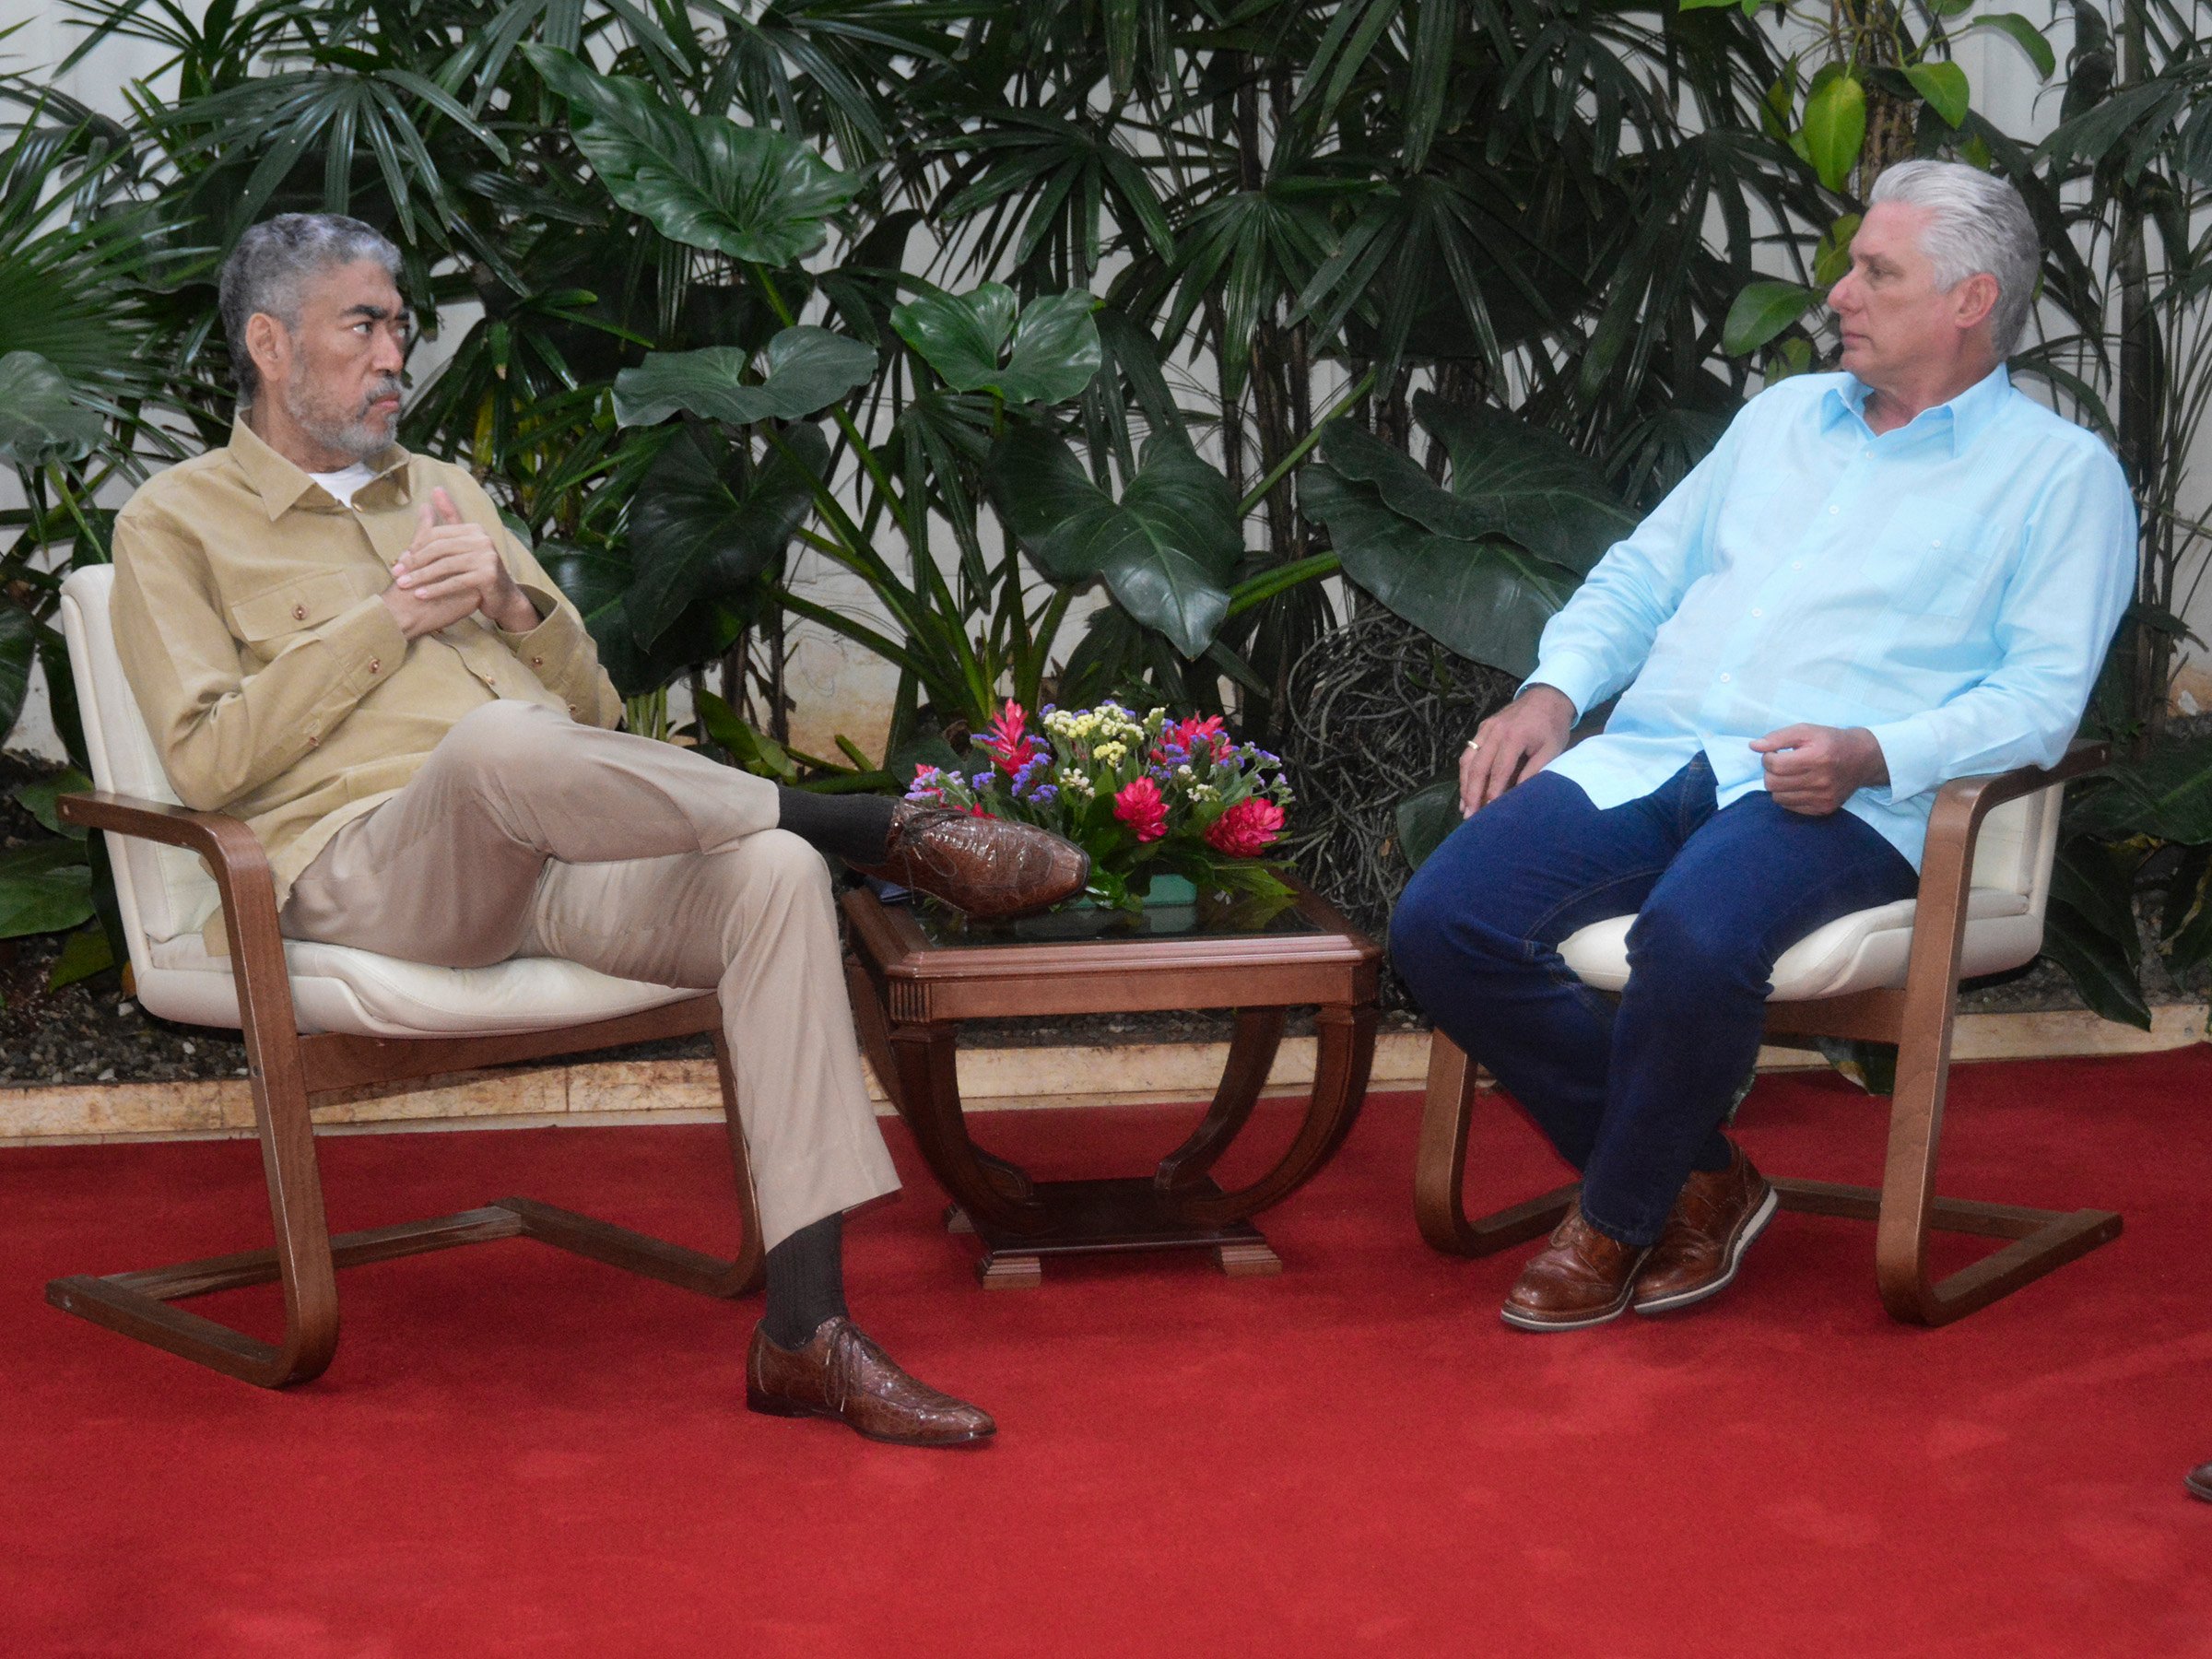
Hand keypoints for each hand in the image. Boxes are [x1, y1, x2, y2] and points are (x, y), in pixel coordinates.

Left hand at [381, 487, 537, 638]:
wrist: (505, 599)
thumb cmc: (478, 573)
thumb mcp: (462, 546)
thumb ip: (449, 518)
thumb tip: (436, 489)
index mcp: (474, 529)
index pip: (437, 534)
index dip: (416, 547)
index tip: (399, 561)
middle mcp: (483, 539)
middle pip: (439, 548)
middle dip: (415, 562)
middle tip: (397, 574)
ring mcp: (487, 557)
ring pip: (445, 565)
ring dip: (422, 577)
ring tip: (404, 586)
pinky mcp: (488, 575)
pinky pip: (455, 582)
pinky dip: (436, 589)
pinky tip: (421, 595)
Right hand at [1460, 685, 1574, 815]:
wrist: (1547, 696)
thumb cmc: (1552, 726)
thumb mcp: (1551, 750)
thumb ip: (1534, 771)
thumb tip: (1517, 795)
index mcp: (1514, 737)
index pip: (1499, 770)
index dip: (1493, 792)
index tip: (1489, 811)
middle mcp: (1495, 732)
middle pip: (1478, 767)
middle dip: (1472, 793)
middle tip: (1469, 815)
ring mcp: (1486, 728)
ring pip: (1468, 760)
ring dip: (1464, 784)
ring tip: (1464, 806)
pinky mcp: (1483, 727)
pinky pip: (1469, 752)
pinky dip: (1466, 771)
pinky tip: (1466, 787)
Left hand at [1749, 724, 1888, 815]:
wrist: (1863, 759)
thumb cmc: (1830, 741)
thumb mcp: (1806, 730)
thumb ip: (1778, 737)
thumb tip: (1754, 746)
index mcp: (1816, 758)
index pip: (1774, 765)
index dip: (1768, 757)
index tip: (1775, 753)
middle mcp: (1821, 781)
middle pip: (1773, 784)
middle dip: (1771, 772)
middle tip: (1781, 764)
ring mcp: (1823, 798)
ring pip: (1778, 798)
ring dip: (1778, 786)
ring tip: (1790, 775)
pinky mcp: (1824, 809)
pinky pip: (1791, 807)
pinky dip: (1788, 796)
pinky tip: (1798, 785)